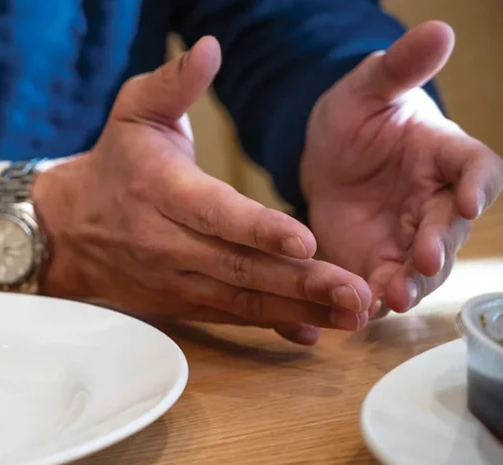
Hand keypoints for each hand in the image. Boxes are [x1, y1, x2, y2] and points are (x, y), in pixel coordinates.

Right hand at [32, 37, 372, 344]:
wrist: (66, 228)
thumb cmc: (114, 163)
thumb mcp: (134, 111)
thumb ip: (175, 82)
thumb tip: (211, 49)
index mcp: (161, 190)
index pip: (215, 213)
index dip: (259, 229)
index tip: (305, 240)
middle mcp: (166, 242)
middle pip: (238, 266)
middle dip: (301, 281)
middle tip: (355, 290)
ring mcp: (173, 279)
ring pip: (241, 299)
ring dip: (299, 308)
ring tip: (352, 314)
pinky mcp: (179, 302)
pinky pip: (230, 318)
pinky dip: (272, 324)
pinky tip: (314, 330)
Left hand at [300, 21, 502, 316]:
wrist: (323, 154)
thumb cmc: (357, 114)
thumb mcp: (369, 86)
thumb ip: (400, 67)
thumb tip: (438, 30)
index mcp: (446, 154)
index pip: (476, 168)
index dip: (479, 185)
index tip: (471, 199)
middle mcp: (437, 200)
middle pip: (450, 228)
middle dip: (439, 245)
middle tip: (424, 260)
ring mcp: (409, 235)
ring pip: (422, 267)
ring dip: (412, 284)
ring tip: (393, 298)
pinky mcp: (377, 260)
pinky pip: (381, 283)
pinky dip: (372, 299)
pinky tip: (359, 312)